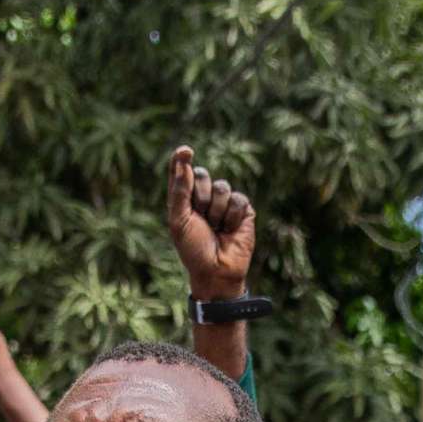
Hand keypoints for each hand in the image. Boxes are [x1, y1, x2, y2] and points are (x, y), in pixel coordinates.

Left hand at [166, 145, 254, 295]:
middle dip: (200, 195)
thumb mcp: (179, 219)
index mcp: (184, 197)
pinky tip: (230, 230)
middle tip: (200, 217)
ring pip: (222, 187)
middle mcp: (204, 196)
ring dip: (216, 211)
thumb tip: (184, 158)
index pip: (181, 170)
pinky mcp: (243, 210)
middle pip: (203, 174)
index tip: (186, 151)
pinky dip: (232, 217)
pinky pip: (238, 200)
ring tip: (216, 228)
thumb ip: (180, 189)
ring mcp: (224, 202)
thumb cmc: (193, 248)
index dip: (182, 158)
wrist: (216, 271)